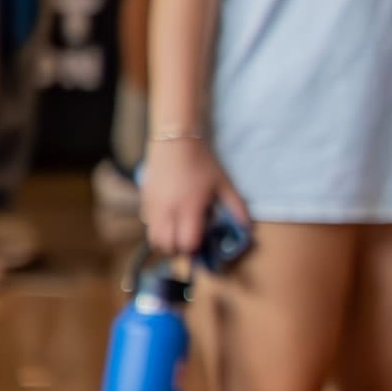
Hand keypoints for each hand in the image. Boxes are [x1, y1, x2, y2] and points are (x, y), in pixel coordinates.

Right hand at [142, 138, 249, 259]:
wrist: (176, 140)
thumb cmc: (202, 162)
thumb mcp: (224, 184)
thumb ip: (236, 208)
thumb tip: (246, 228)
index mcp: (189, 208)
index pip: (187, 243)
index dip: (196, 248)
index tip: (203, 243)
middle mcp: (168, 210)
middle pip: (167, 246)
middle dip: (179, 250)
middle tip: (190, 242)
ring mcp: (153, 205)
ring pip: (153, 239)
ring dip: (166, 242)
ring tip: (179, 232)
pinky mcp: (144, 199)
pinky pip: (147, 224)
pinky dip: (158, 228)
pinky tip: (170, 217)